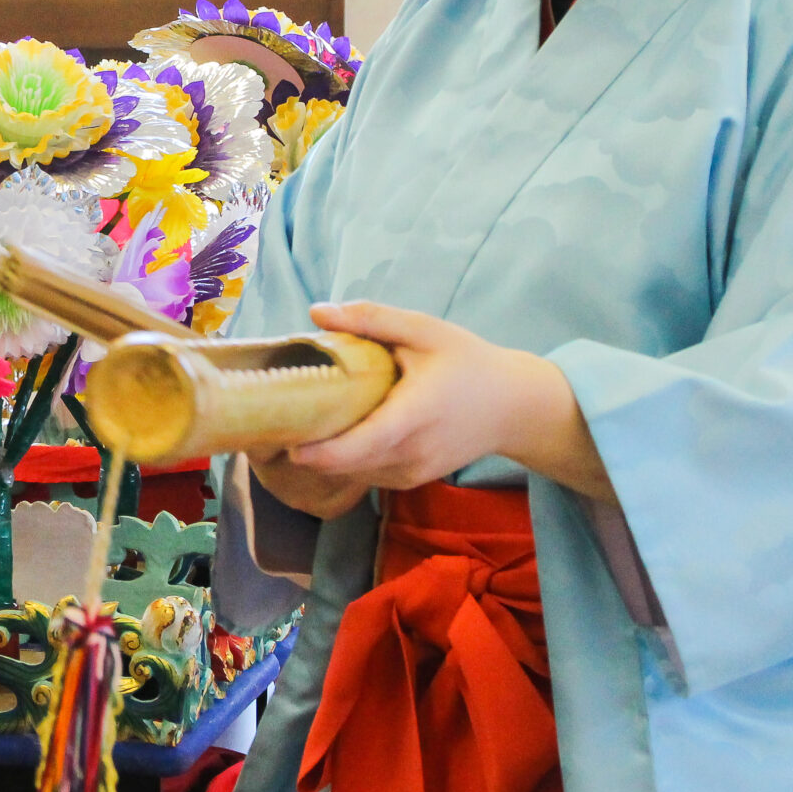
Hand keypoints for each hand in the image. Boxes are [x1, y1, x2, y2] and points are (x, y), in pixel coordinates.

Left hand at [249, 302, 613, 513]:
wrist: (515, 407)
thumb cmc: (468, 362)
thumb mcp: (425, 330)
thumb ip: (372, 320)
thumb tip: (316, 311)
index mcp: (413, 415)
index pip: (359, 445)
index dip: (318, 451)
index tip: (285, 441)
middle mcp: (411, 452)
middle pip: (347, 464)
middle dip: (309, 450)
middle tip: (276, 422)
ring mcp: (412, 472)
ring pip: (354, 472)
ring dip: (327, 455)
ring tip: (303, 422)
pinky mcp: (411, 480)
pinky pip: (368, 473)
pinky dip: (348, 458)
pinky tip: (337, 432)